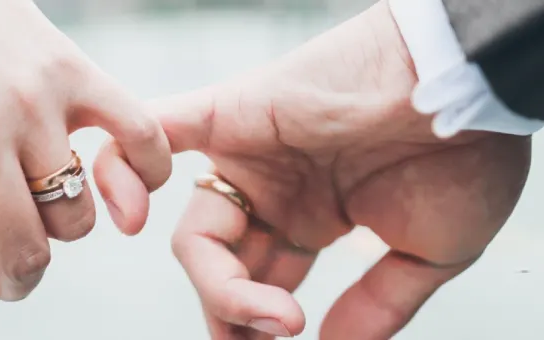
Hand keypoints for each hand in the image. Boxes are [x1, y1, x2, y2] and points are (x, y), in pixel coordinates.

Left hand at [146, 1, 528, 338]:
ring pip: (195, 234)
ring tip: (270, 319)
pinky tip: (132, 218)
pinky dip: (125, 168)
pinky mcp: (229, 114)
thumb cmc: (467, 156)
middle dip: (234, 315)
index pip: (258, 282)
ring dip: (219, 286)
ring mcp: (245, 155)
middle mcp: (269, 189)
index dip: (254, 325)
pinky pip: (158, 133)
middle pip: (220, 267)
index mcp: (309, 218)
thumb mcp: (427, 252)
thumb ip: (377, 304)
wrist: (472, 86)